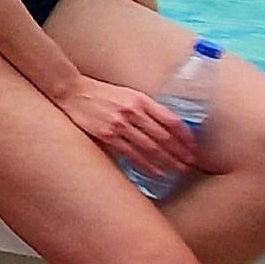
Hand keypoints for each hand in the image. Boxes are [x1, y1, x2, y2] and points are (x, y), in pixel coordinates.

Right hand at [61, 78, 197, 182]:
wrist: (72, 91)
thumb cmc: (100, 94)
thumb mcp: (126, 94)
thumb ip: (144, 109)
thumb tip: (165, 128)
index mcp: (140, 99)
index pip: (171, 120)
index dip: (185, 136)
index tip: (193, 147)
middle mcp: (132, 111)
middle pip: (164, 136)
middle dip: (180, 152)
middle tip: (190, 163)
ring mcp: (120, 124)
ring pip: (151, 147)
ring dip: (167, 161)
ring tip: (178, 170)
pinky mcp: (107, 136)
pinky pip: (132, 154)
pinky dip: (147, 165)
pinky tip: (156, 172)